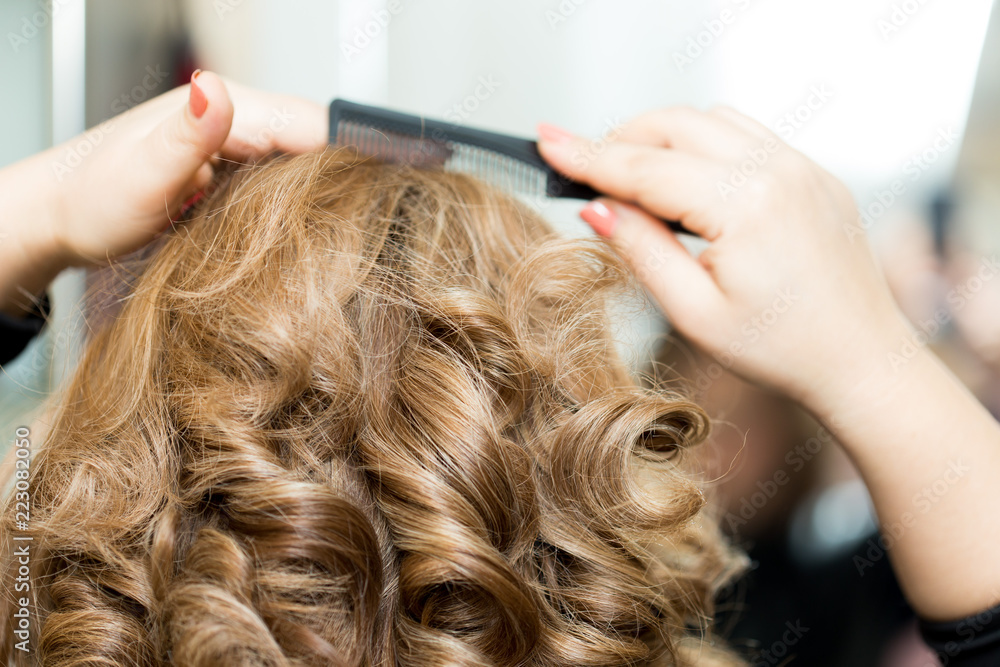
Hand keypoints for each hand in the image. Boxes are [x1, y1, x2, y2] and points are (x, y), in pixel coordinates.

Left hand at [50, 70, 327, 264]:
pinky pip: (284, 181)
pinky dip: (298, 204)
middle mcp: (236, 118)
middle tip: (352, 229)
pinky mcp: (235, 169)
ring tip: (336, 233)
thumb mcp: (142, 175)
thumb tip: (214, 89)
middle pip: (314, 142)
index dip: (347, 158)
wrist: (62, 218)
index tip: (368, 197)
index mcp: (223, 108)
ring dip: (322, 194)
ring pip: (304, 163)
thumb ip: (186, 135)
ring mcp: (237, 143)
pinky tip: (300, 230)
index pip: (308, 123)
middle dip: (340, 180)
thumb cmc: (93, 200)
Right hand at [537, 108, 909, 412]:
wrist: (860, 359)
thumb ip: (642, 250)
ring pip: (710, 120)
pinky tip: (688, 180)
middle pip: (675, 125)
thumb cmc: (783, 349)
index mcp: (746, 206)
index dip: (588, 157)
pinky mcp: (812, 173)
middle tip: (583, 167)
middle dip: (620, 139)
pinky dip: (705, 144)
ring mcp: (801, 166)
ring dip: (663, 137)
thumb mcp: (694, 313)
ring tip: (633, 177)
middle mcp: (777, 172)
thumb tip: (597, 208)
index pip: (646, 168)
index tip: (548, 142)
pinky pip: (748, 134)